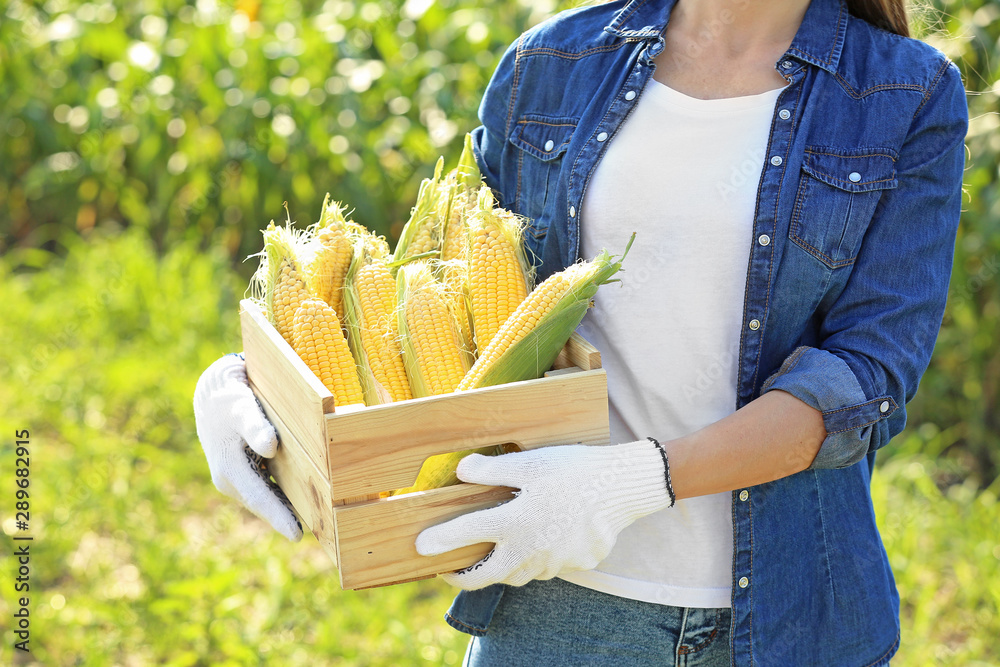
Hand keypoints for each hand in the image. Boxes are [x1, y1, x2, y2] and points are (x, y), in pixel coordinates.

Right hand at [193, 353, 302, 540]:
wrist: (213, 393)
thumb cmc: (230, 401)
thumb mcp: (242, 409)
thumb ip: (255, 427)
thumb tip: (270, 448)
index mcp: (229, 470)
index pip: (259, 498)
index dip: (278, 517)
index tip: (296, 535)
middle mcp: (229, 480)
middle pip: (263, 503)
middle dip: (284, 519)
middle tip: (315, 533)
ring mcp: (235, 478)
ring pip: (264, 497)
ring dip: (283, 509)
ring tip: (312, 522)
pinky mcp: (242, 471)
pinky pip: (263, 488)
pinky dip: (279, 495)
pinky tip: (298, 500)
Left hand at [415, 439, 671, 589]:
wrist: (623, 485)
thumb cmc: (573, 469)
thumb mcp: (530, 463)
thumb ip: (492, 471)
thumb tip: (461, 471)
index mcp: (515, 521)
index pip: (467, 534)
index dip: (440, 541)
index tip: (421, 548)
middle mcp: (531, 549)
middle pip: (488, 576)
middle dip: (464, 578)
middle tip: (450, 572)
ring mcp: (555, 561)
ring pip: (518, 575)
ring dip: (501, 568)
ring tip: (493, 556)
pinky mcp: (576, 564)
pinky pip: (547, 568)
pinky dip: (535, 560)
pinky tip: (539, 542)